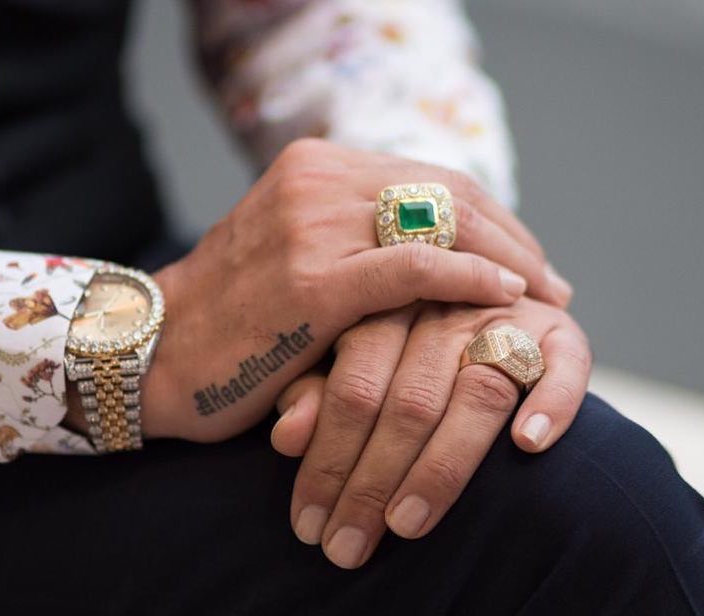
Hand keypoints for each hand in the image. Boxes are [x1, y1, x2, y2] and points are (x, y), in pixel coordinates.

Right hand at [71, 138, 569, 443]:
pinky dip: (470, 279)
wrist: (153, 357)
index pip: (431, 180)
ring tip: (544, 296)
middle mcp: (317, 180)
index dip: (491, 219)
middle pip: (449, 193)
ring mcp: (313, 224)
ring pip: (442, 222)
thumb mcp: (293, 264)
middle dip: (512, 237)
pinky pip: (415, 268)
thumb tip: (429, 267)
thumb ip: (355, 248)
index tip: (526, 261)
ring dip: (507, 259)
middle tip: (550, 283)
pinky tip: (509, 296)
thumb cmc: (229, 326)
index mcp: (315, 169)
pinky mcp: (313, 280)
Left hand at [271, 297, 591, 568]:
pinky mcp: (562, 336)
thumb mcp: (337, 365)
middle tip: (345, 549)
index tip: (308, 526)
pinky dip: (551, 405)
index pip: (352, 387)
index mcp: (385, 308)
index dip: (329, 460)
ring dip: (442, 468)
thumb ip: (313, 394)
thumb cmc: (393, 355)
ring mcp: (508, 320)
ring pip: (479, 394)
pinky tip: (528, 447)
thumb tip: (287, 437)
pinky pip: (565, 367)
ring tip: (405, 527)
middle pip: (410, 400)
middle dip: (372, 483)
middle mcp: (446, 310)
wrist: (473, 306)